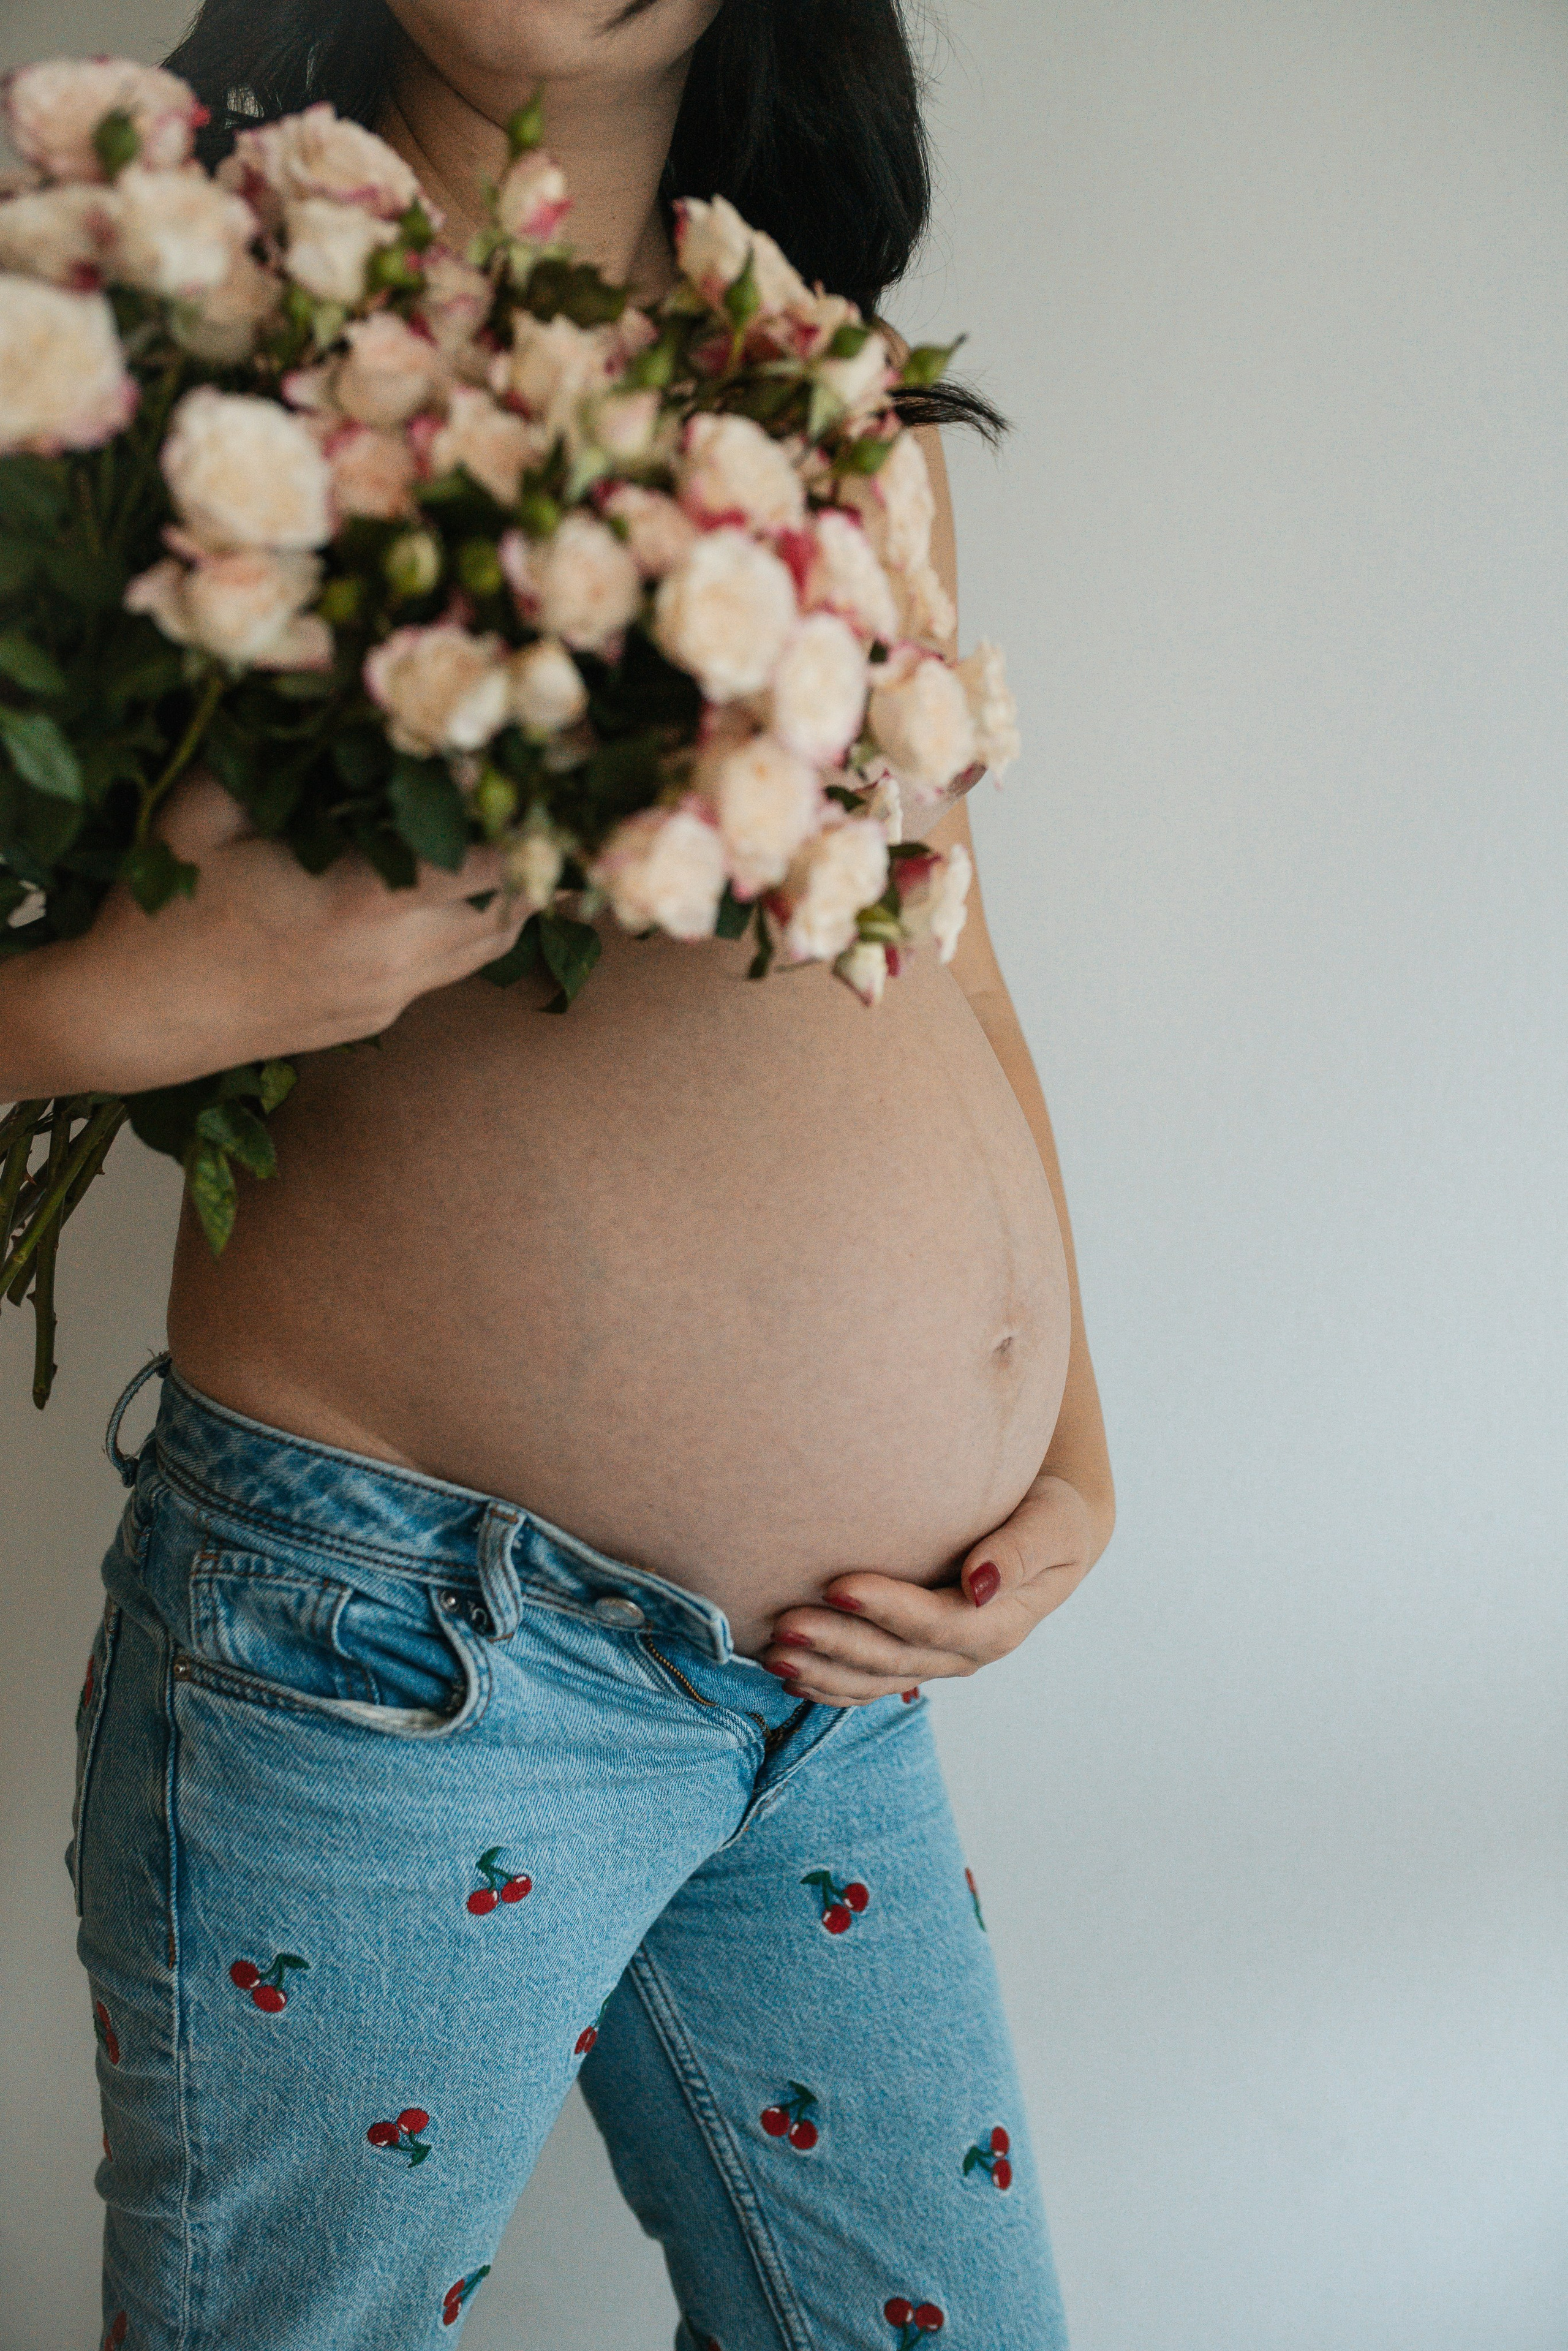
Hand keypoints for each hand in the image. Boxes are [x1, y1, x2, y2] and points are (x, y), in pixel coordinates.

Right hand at [2, 768, 533, 1099]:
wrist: (131, 1022)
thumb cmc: (161, 913)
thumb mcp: (202, 815)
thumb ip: (264, 757)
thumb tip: (314, 697)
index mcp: (358, 903)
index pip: (485, 861)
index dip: (517, 818)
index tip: (524, 775)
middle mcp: (390, 959)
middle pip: (509, 908)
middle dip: (531, 857)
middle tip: (541, 807)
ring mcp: (387, 997)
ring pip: (489, 947)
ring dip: (508, 897)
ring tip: (520, 844)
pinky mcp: (375, 1019)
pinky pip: (448, 970)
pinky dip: (465, 928)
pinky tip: (451, 889)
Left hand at [758, 1475, 1100, 1706]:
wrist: (1050, 1532)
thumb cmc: (1050, 1516)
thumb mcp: (1053, 1525)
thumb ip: (1019, 1551)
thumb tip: (979, 1584)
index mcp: (1000, 1623)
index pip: (937, 1624)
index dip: (887, 1609)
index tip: (838, 1585)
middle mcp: (967, 1652)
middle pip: (895, 1657)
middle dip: (838, 1645)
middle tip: (784, 1625)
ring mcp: (939, 1661)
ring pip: (874, 1679)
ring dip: (823, 1671)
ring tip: (772, 1654)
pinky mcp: (917, 1656)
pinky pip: (869, 1683)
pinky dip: (829, 1685)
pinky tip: (790, 1677)